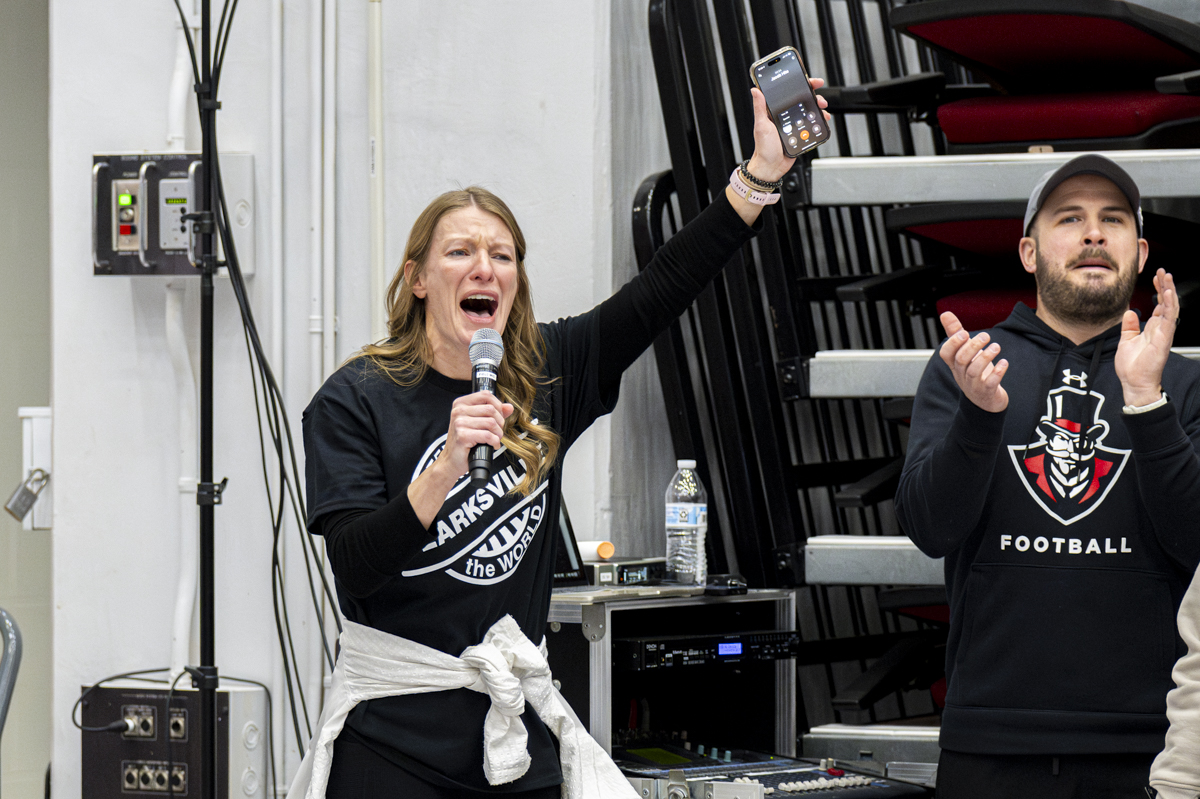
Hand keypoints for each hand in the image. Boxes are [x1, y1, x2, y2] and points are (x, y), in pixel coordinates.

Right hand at [408, 391, 512, 526]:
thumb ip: (494, 413)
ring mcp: (459, 423)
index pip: (486, 395)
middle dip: (500, 422)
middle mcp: (458, 411)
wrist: (452, 460)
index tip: (499, 417)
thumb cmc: (466, 441)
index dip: (498, 405)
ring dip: (498, 434)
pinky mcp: (462, 436)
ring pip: (491, 422)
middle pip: (491, 409)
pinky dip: (494, 442)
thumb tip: (509, 407)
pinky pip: (488, 435)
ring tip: (494, 439)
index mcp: (461, 403)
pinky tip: (492, 445)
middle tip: (497, 432)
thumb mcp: (479, 423)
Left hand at [744, 79, 829, 183]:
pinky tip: (822, 121)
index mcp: (775, 111)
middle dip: (814, 96)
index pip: (789, 93)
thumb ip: (760, 107)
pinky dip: (819, 121)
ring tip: (822, 111)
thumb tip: (755, 90)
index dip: (800, 85)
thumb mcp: (761, 125)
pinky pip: (811, 124)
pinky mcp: (800, 133)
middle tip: (820, 99)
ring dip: (818, 109)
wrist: (771, 167)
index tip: (810, 81)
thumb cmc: (763, 148)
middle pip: (802, 101)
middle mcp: (785, 116)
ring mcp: (794, 124)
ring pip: (809, 112)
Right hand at [939, 311, 1008, 412]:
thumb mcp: (964, 352)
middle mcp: (961, 374)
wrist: (984, 400)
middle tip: (986, 336)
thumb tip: (945, 314)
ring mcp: (973, 384)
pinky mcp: (987, 391)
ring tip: (996, 346)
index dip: (953, 343)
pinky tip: (1004, 362)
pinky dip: (997, 372)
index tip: (965, 332)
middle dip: (972, 346)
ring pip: (974, 371)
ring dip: (985, 356)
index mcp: (955, 364)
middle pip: (961, 360)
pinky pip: (990, 383)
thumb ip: (955, 333)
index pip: (945, 353)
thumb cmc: (973, 372)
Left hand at [1116, 268, 1177, 406]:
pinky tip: (1167, 293)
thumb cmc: (1131, 367)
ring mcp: (1164, 333)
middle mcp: (1160, 329)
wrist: (1133, 383)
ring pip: (1171, 307)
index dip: (1158, 290)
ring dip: (1170, 291)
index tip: (1155, 277)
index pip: (1159, 305)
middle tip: (1163, 272)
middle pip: (1167, 303)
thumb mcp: (1126, 341)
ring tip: (1167, 277)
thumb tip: (1129, 313)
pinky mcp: (1164, 339)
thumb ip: (1129, 327)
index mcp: (1152, 329)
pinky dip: (1169, 305)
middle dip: (1165, 286)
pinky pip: (1169, 319)